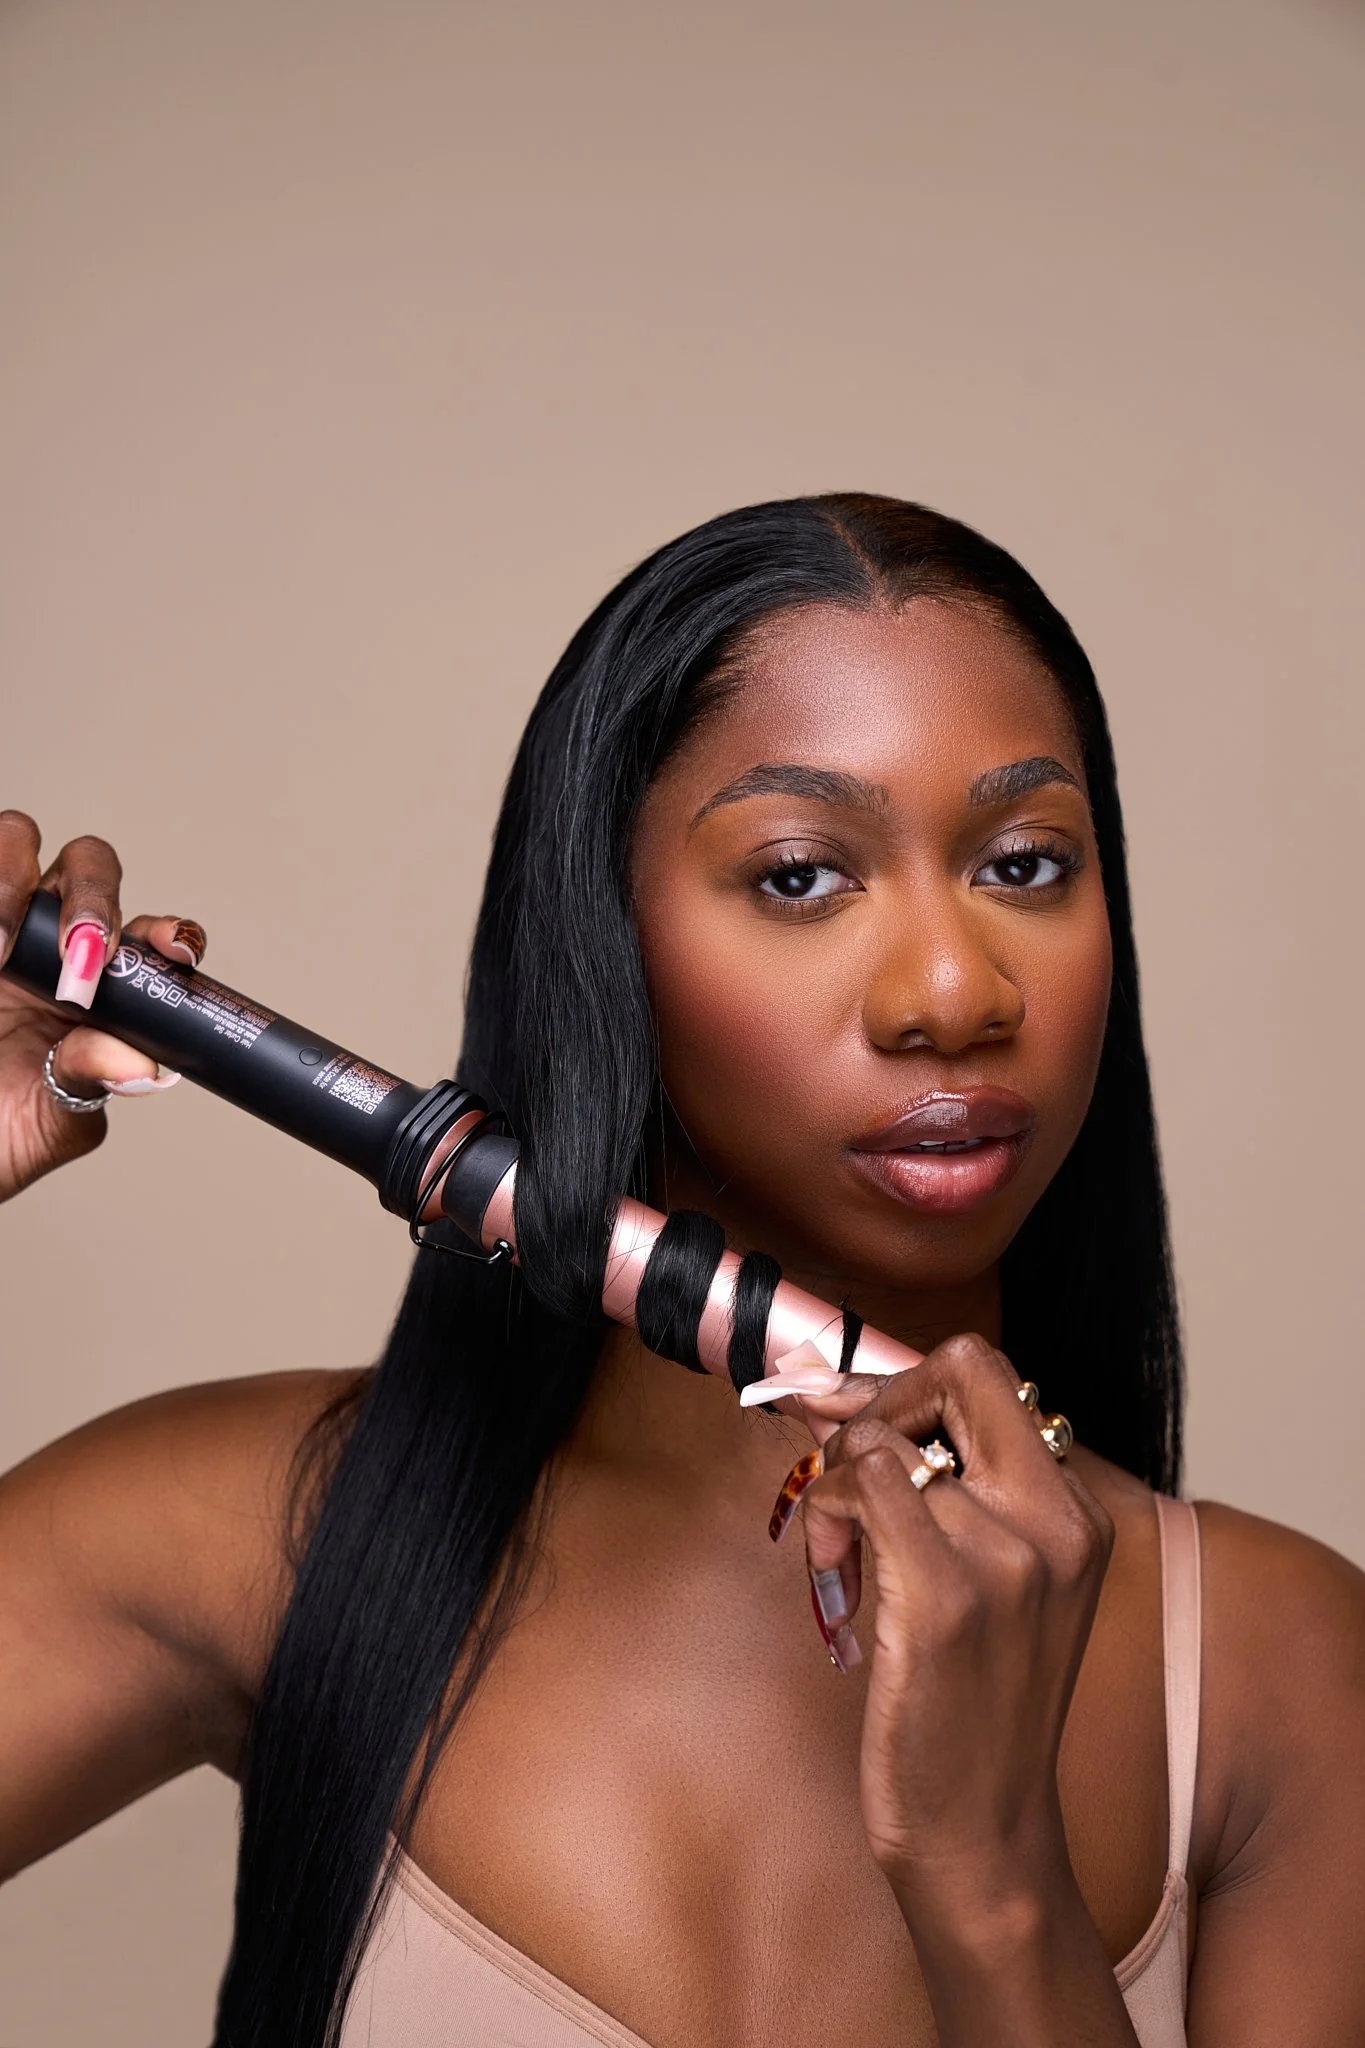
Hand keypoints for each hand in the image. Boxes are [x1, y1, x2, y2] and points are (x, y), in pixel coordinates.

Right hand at [0, 810, 205, 1200]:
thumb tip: (145, 1066)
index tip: (174, 951)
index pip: (148, 937)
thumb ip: (92, 1085)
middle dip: (94, 896)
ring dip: (13, 878)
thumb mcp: (48, 1122)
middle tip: (81, 954)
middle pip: (91, 866)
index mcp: (98, 987)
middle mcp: (49, 941)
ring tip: (1, 948)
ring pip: (16, 839)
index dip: (169, 933)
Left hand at [795, 1333, 1112, 1923]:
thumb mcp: (996, 1582)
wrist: (984, 1830)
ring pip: (886, 1437)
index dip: (903, 1382)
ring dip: (837, 1480)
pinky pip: (868, 1481)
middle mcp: (1057, 1523)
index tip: (848, 1414)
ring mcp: (1008, 1559)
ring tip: (841, 1551)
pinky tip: (835, 1568)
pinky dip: (830, 1506)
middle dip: (878, 1398)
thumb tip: (840, 1393)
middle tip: (841, 1465)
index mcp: (1079, 1514)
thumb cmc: (969, 1702)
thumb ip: (950, 1489)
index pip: (990, 1378)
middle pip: (960, 1367)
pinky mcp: (946, 1599)